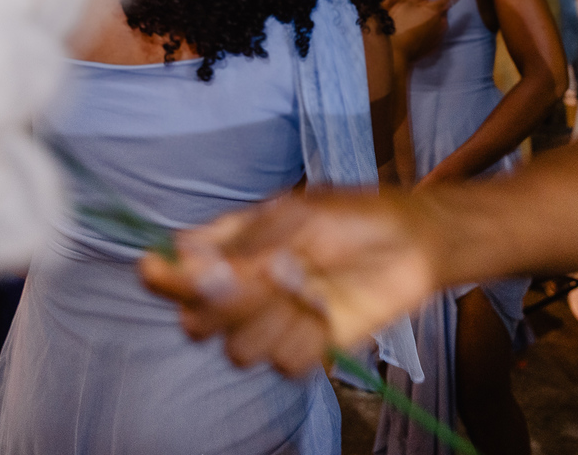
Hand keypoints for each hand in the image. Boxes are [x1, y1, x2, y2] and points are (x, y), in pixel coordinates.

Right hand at [138, 193, 435, 374]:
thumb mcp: (298, 214)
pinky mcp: (306, 347)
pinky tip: (327, 312)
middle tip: (268, 274)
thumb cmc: (354, 217)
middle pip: (197, 322)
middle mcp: (245, 289)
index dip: (167, 278)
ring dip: (275, 321)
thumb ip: (247, 242)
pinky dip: (308, 339)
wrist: (411, 242)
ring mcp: (274, 321)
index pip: (178, 272)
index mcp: (233, 248)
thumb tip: (195, 264)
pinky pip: (285, 363)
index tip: (166, 271)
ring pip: (239, 350)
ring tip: (309, 287)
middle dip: (226, 305)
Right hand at [384, 0, 463, 63]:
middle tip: (424, 6)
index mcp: (435, 9)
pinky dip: (430, 31)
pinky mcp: (434, 47)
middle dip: (437, 6)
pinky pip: (435, 34)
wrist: (394, 52)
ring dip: (433, 19)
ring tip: (417, 20)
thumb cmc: (396, 23)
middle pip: (443, 10)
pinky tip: (418, 32)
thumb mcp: (400, 1)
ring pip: (439, 23)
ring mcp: (439, 36)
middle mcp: (441, 22)